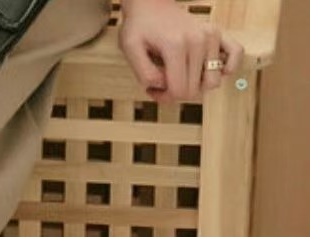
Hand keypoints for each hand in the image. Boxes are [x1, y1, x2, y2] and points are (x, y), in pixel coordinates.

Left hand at [118, 0, 243, 102]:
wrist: (151, 4)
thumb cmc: (140, 26)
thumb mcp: (130, 50)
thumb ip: (144, 73)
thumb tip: (164, 85)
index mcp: (176, 46)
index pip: (179, 91)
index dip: (164, 98)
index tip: (152, 89)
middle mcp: (198, 41)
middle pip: (194, 90)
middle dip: (176, 94)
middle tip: (161, 84)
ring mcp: (211, 36)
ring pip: (213, 81)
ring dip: (196, 87)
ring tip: (180, 77)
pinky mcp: (218, 32)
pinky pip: (236, 53)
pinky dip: (226, 67)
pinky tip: (209, 71)